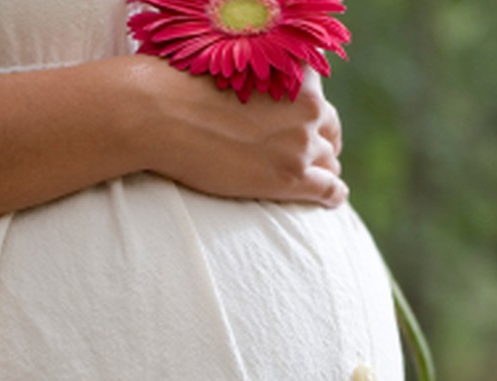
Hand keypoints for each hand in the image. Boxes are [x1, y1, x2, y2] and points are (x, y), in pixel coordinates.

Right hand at [132, 58, 347, 207]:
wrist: (163, 116)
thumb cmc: (182, 88)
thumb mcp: (230, 66)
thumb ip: (255, 76)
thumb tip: (255, 91)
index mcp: (295, 72)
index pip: (317, 98)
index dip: (308, 116)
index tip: (300, 128)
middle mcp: (307, 105)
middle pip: (328, 131)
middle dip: (320, 144)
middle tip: (307, 157)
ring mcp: (301, 143)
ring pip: (328, 162)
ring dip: (321, 171)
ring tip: (314, 181)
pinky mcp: (291, 177)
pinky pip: (329, 189)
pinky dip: (333, 195)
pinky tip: (332, 199)